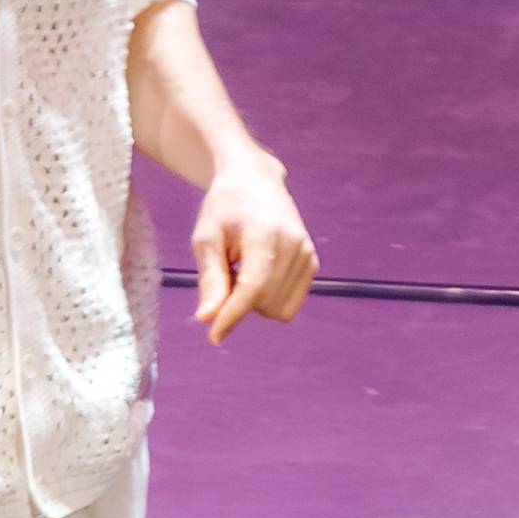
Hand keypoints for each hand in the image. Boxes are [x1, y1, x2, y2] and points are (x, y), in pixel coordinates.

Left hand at [190, 155, 315, 341]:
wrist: (255, 181)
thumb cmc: (224, 209)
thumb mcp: (207, 238)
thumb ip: (210, 279)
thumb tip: (208, 318)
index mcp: (265, 234)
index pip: (252, 289)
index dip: (232, 316)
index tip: (214, 336)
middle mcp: (293, 244)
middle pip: (264, 303)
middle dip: (239, 302)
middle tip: (226, 272)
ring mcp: (306, 254)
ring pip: (280, 309)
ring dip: (255, 302)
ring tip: (242, 270)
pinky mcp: (311, 263)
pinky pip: (290, 304)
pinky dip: (270, 299)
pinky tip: (258, 274)